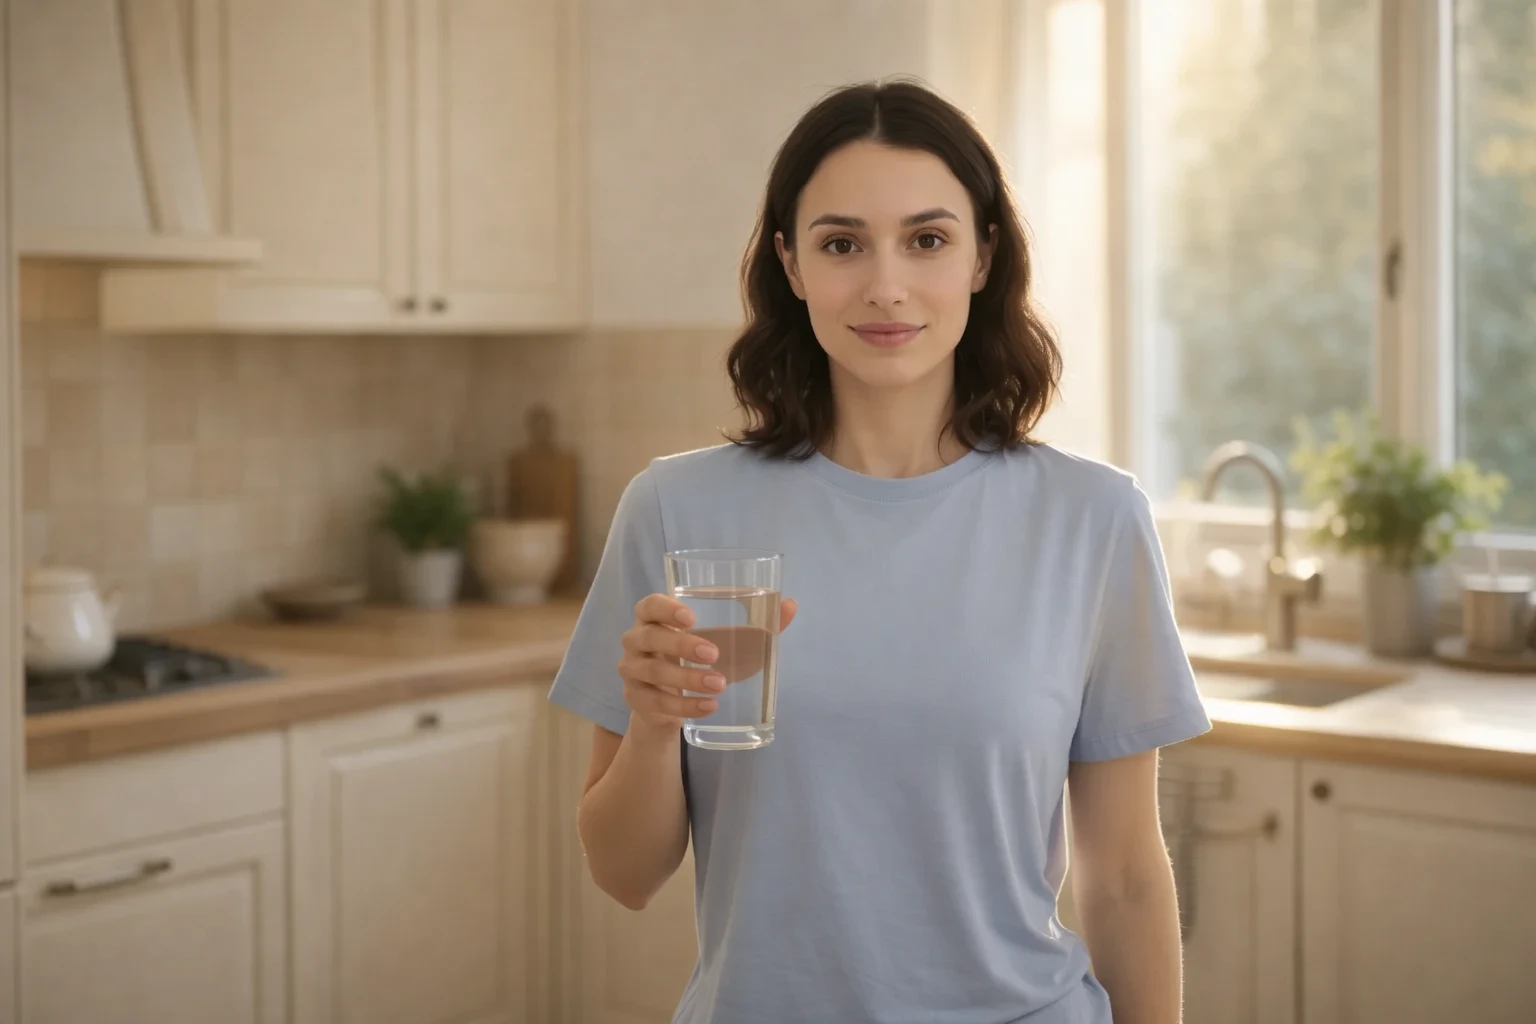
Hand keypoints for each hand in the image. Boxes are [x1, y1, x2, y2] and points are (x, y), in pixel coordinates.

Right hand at [618, 593, 797, 733]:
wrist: (668, 703)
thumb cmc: (696, 658)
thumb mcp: (724, 640)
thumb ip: (757, 623)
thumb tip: (790, 605)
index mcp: (652, 618)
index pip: (648, 605)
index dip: (665, 609)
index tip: (691, 617)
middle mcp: (636, 641)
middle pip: (649, 638)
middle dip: (681, 646)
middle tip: (714, 654)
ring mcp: (632, 672)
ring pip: (653, 673)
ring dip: (686, 680)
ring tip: (719, 685)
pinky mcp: (637, 700)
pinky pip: (657, 704)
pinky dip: (684, 706)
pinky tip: (708, 707)